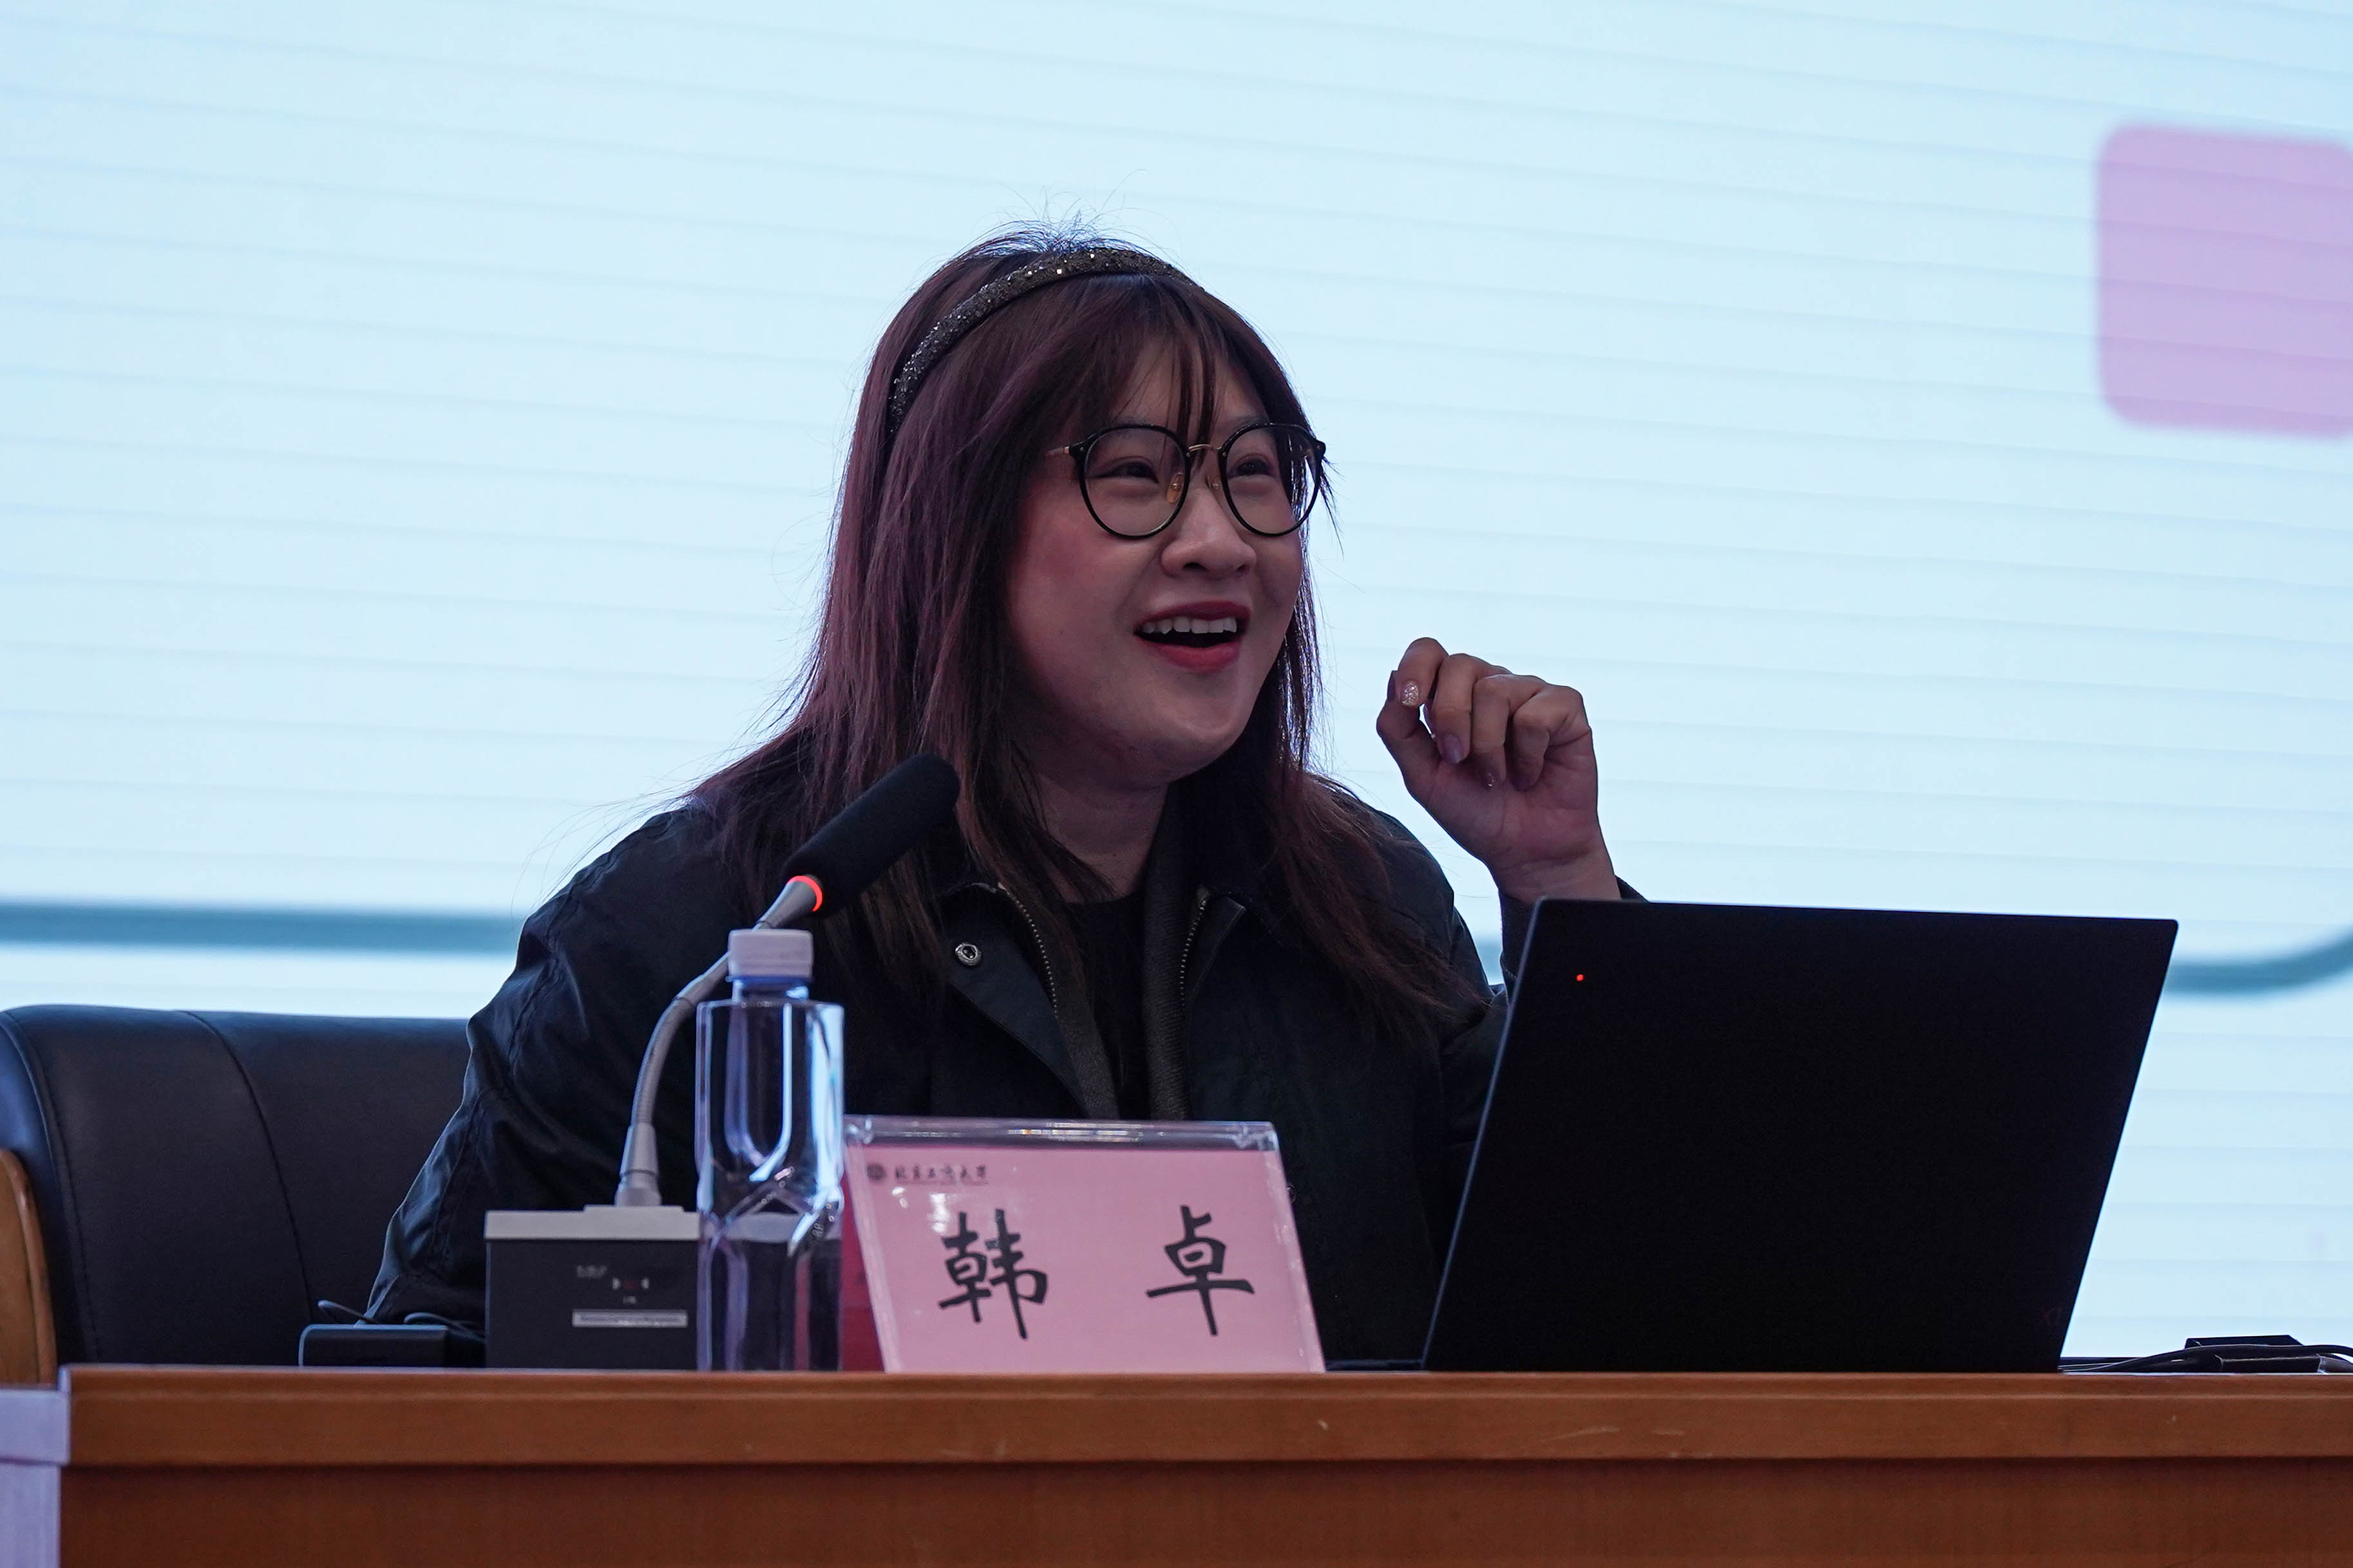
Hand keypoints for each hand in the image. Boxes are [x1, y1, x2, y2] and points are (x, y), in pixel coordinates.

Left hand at [1375, 637, 1617, 902]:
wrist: (1525, 852)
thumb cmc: (1475, 813)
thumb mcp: (1422, 776)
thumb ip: (1398, 729)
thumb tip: (1392, 676)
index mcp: (1451, 696)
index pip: (1428, 651)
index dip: (1416, 668)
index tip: (1410, 703)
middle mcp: (1490, 685)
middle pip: (1459, 664)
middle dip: (1451, 717)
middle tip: (1458, 760)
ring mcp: (1529, 692)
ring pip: (1494, 690)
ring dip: (1489, 747)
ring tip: (1498, 778)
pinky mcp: (1565, 707)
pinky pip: (1535, 714)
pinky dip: (1527, 754)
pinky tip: (1530, 773)